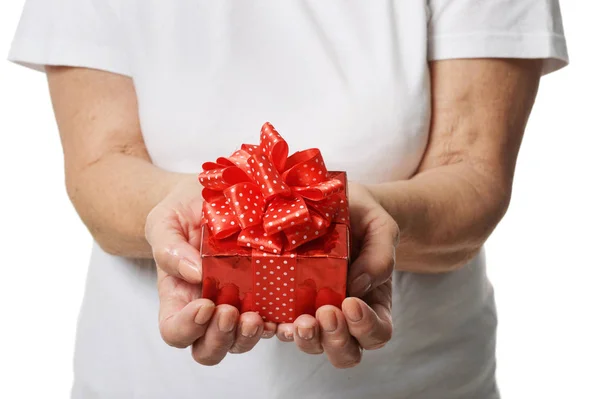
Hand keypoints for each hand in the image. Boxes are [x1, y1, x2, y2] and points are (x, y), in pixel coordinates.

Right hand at [145, 177, 276, 364]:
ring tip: (257, 316)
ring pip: (242, 342)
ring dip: (249, 336)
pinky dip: (282, 326)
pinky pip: (275, 322)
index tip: (204, 305)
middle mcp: (208, 309)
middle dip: (220, 338)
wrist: (212, 196)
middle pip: (209, 349)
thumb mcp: (165, 221)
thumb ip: (169, 247)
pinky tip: (289, 318)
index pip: (175, 331)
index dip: (187, 329)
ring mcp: (239, 306)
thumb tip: (194, 272)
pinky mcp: (267, 296)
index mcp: (179, 296)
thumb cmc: (183, 211)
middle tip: (230, 312)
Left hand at [276, 182, 398, 367]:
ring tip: (296, 322)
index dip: (366, 327)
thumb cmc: (363, 218)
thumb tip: (358, 285)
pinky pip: (280, 327)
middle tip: (326, 313)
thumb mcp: (380, 227)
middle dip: (336, 340)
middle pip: (346, 353)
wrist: (335, 204)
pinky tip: (266, 318)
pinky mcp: (286, 304)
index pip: (377, 332)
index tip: (352, 302)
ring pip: (313, 346)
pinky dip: (273, 328)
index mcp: (373, 304)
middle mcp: (345, 317)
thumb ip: (379, 255)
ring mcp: (314, 314)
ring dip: (306, 339)